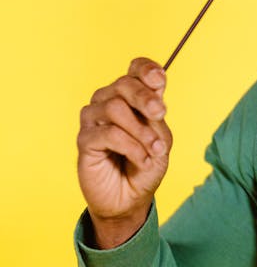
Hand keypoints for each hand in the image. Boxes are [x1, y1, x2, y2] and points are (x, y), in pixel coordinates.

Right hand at [77, 58, 171, 247]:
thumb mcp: (161, 139)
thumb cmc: (146, 165)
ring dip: (141, 131)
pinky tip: (141, 161)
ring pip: (115, 108)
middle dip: (145, 98)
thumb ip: (156, 114)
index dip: (145, 68)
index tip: (159, 79)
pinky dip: (131, 148)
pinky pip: (109, 134)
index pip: (134, 69)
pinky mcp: (85, 139)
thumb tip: (156, 87)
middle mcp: (109, 101)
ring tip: (154, 151)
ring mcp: (94, 119)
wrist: (131, 198)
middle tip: (160, 114)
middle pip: (124, 84)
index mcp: (131, 97)